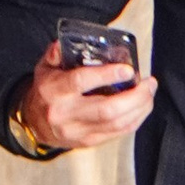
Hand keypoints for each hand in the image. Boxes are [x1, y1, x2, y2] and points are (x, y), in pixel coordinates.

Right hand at [21, 42, 156, 151]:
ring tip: (149, 92)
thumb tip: (65, 43)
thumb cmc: (46, 91)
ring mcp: (78, 131)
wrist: (34, 124)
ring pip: (117, 124)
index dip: (107, 75)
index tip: (128, 69)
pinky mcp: (89, 141)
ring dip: (140, 108)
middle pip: (106, 110)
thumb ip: (56, 54)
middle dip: (134, 97)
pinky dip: (135, 119)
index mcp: (54, 91)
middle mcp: (66, 113)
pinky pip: (118, 133)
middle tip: (148, 83)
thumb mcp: (44, 68)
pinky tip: (142, 107)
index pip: (81, 82)